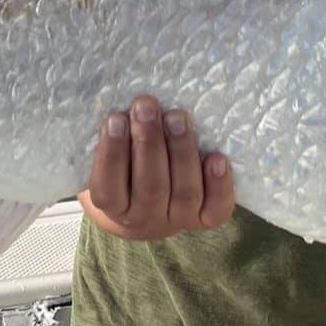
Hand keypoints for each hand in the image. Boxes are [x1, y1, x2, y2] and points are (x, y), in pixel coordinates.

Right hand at [79, 95, 235, 239]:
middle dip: (149, 143)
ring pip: (184, 193)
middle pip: (150, 188)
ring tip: (176, 117)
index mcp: (115, 208)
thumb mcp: (105, 160)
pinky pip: (216, 208)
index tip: (115, 119)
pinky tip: (217, 157)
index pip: (108, 189)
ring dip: (181, 151)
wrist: (148, 208)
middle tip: (146, 106)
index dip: (111, 154)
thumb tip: (117, 105)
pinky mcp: (206, 218)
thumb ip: (109, 140)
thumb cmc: (125, 170)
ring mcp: (178, 220)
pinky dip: (219, 185)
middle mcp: (145, 218)